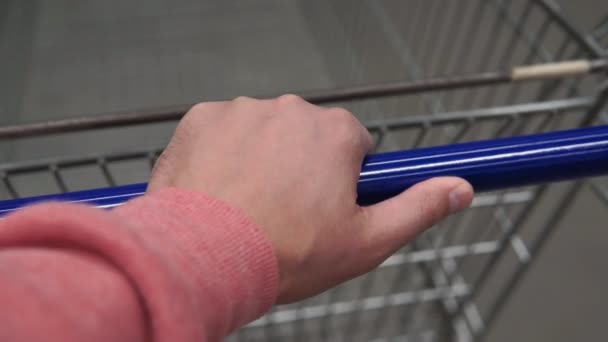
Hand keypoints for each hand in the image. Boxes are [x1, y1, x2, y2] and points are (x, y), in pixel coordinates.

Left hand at [147, 95, 472, 302]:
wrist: (202, 257)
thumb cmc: (284, 253)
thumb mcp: (366, 241)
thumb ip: (418, 207)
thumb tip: (459, 188)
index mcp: (336, 133)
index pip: (353, 146)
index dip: (343, 179)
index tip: (327, 203)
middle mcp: (292, 110)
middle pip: (307, 137)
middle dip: (302, 168)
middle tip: (286, 213)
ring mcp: (243, 111)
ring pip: (264, 133)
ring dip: (261, 160)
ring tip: (250, 206)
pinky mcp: (203, 118)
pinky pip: (223, 131)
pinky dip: (224, 154)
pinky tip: (221, 189)